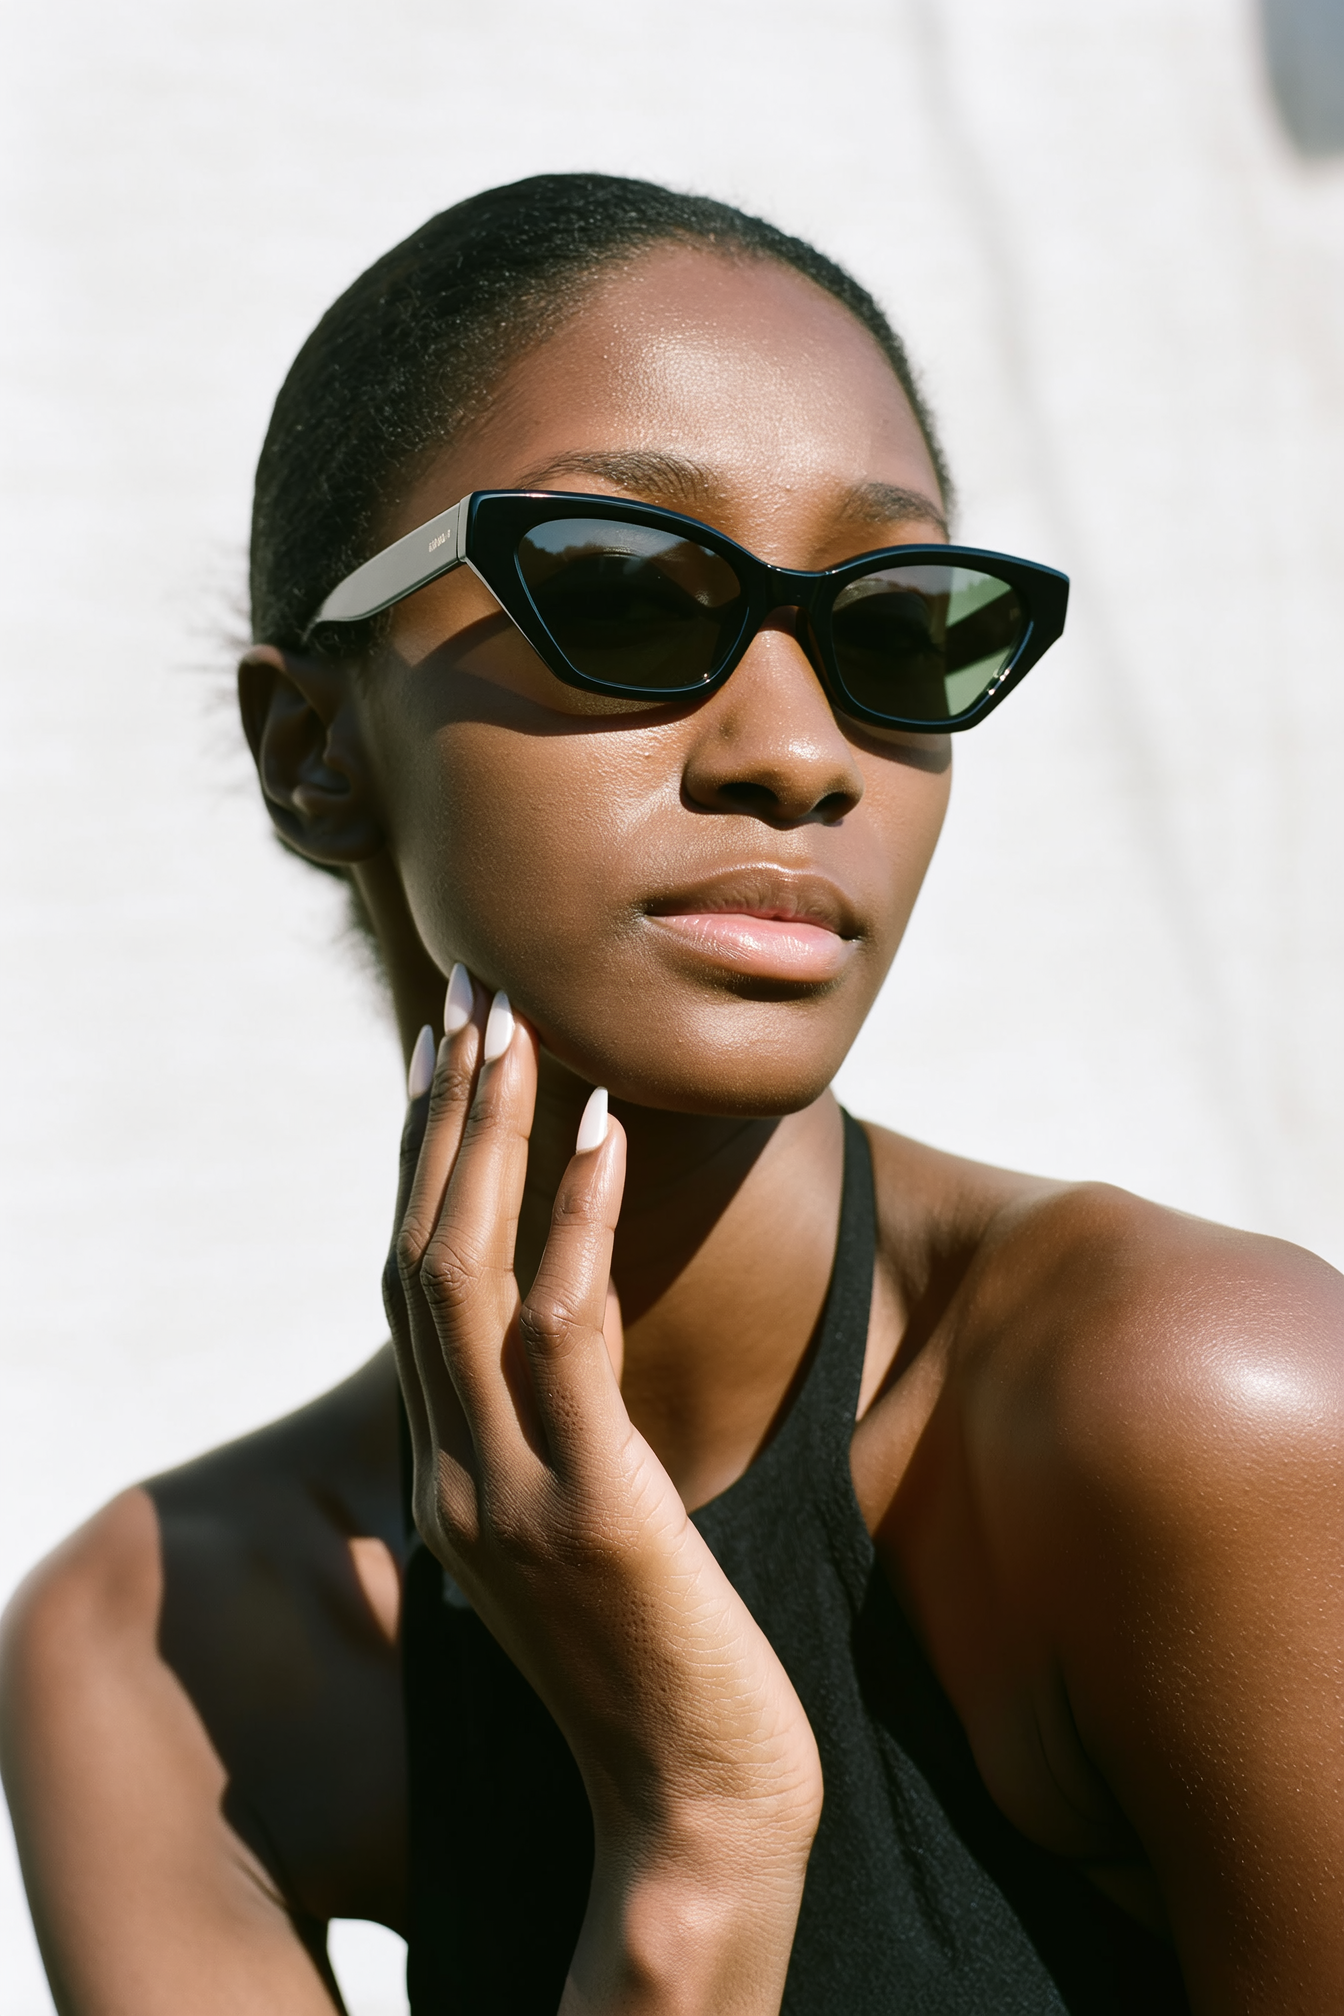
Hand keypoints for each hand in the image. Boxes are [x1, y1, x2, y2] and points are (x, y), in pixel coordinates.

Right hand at [384, 969, 821, 2011]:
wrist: (688, 1820)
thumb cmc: (654, 1673)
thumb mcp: (575, 1540)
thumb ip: (547, 1448)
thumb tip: (562, 1360)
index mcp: (449, 1470)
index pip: (414, 1283)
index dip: (424, 1163)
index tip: (446, 1059)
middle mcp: (453, 1470)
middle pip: (419, 1252)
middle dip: (443, 1115)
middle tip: (469, 994)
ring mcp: (506, 1492)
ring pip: (465, 1274)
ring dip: (488, 1138)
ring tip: (516, 1025)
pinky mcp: (587, 1513)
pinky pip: (564, 1336)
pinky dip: (576, 1223)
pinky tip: (605, 1132)